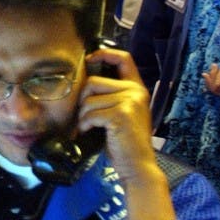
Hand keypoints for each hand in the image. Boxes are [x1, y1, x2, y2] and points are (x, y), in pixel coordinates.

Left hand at [81, 48, 176, 219]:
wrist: (137, 166)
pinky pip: (90, 113)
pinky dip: (84, 125)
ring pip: (89, 99)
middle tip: (84, 117)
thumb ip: (110, 96)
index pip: (124, 58)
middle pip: (93, 82)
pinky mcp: (120, 115)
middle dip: (82, 100)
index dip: (104, 54)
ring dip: (82, 116)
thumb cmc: (124, 141)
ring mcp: (130, 102)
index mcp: (137, 88)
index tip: (89, 59)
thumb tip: (83, 83)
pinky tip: (87, 133)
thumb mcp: (121, 112)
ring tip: (88, 127)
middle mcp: (136, 92)